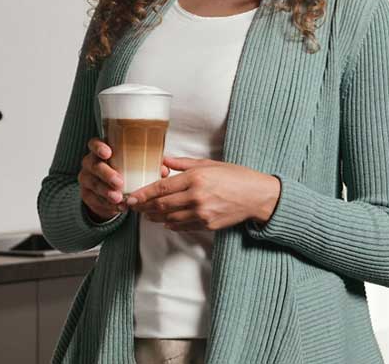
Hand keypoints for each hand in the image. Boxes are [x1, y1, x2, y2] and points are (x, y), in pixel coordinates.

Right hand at [79, 138, 168, 222]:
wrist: (110, 193)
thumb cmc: (125, 172)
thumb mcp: (134, 166)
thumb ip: (148, 165)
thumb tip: (164, 169)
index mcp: (102, 150)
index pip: (94, 144)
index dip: (99, 147)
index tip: (108, 153)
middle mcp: (91, 163)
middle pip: (94, 165)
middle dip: (107, 174)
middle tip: (119, 182)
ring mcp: (86, 179)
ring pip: (93, 184)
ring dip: (106, 192)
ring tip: (119, 198)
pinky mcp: (86, 195)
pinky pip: (93, 199)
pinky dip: (106, 204)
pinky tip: (117, 207)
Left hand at [126, 156, 280, 231]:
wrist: (257, 196)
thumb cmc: (235, 176)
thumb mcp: (210, 164)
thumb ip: (184, 164)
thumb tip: (164, 161)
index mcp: (196, 178)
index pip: (162, 187)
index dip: (143, 194)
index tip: (131, 197)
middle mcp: (196, 196)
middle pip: (162, 204)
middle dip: (144, 207)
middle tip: (133, 207)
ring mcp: (202, 213)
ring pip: (169, 218)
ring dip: (155, 217)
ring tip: (146, 214)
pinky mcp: (207, 224)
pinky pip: (182, 226)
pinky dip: (171, 224)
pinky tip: (165, 221)